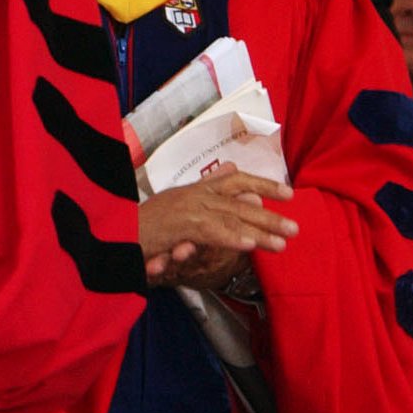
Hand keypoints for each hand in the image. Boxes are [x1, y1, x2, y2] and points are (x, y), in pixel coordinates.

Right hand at [139, 164, 295, 288]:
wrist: (117, 228)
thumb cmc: (145, 220)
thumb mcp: (178, 197)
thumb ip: (207, 183)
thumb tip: (231, 167)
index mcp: (196, 188)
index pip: (235, 180)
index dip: (263, 184)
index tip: (289, 193)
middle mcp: (195, 195)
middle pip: (239, 202)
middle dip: (269, 216)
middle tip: (295, 228)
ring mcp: (188, 209)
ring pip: (231, 219)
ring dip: (258, 232)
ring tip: (282, 244)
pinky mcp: (179, 226)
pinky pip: (211, 233)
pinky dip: (230, 238)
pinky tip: (248, 245)